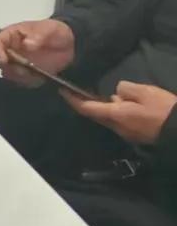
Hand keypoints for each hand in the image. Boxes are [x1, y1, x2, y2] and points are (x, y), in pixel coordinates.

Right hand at [0, 19, 74, 87]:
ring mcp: (18, 63)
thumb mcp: (49, 29)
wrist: (70, 44)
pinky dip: (28, 82)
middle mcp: (11, 50)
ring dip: (18, 76)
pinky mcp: (27, 74)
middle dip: (8, 67)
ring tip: (33, 74)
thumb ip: (38, 35)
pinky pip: (21, 81)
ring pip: (8, 73)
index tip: (4, 60)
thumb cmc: (56, 32)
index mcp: (12, 35)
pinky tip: (38, 78)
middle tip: (22, 70)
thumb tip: (26, 43)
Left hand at [61, 81, 176, 144]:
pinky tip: (125, 103)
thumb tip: (117, 92)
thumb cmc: (164, 110)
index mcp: (116, 115)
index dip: (72, 99)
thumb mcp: (145, 92)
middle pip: (96, 114)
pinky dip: (117, 111)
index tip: (62, 91)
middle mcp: (117, 127)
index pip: (87, 108)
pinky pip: (120, 121)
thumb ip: (126, 89)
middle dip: (88, 102)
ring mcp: (126, 133)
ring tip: (107, 94)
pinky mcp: (136, 135)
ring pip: (109, 118)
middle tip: (82, 89)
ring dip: (106, 106)